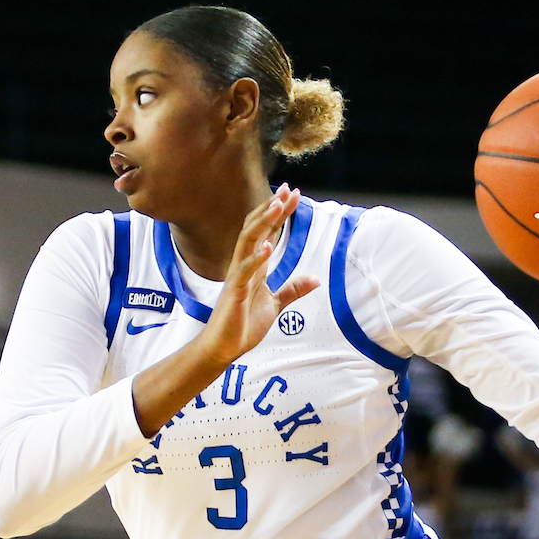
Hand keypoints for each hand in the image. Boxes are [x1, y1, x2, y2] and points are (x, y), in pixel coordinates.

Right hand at [198, 183, 319, 364]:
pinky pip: (244, 272)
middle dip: (271, 209)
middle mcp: (243, 266)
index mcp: (254, 266)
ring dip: (263, 223)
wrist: (223, 348)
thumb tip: (315, 279)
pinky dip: (256, 258)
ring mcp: (238, 277)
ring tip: (278, 206)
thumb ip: (292, 290)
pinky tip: (268, 246)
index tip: (292, 194)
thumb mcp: (274, 305)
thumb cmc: (242, 326)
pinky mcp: (235, 293)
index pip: (267, 232)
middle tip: (288, 190)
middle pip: (256, 229)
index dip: (279, 213)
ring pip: (248, 242)